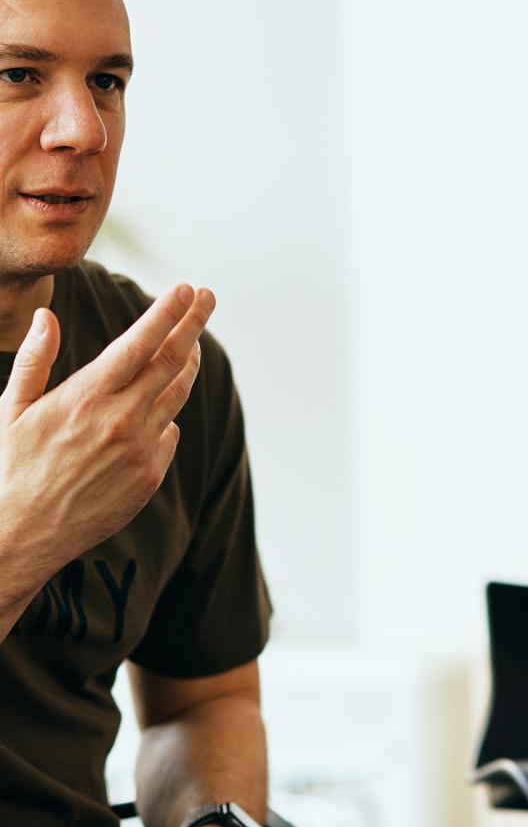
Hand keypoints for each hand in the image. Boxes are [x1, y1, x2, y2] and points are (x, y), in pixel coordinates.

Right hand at [0, 283, 214, 608]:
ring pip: (176, 396)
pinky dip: (166, 415)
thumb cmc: (7, 469)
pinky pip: (168, 434)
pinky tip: (158, 407)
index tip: (185, 289)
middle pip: (171, 362)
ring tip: (193, 343)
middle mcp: (120, 421)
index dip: (166, 313)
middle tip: (208, 297)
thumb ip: (34, 361)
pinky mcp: (149, 478)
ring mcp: (140, 451)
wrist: (21, 537)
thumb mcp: (8, 410)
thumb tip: (48, 316)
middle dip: (193, 324)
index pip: (139, 343)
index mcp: (85, 397)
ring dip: (187, 364)